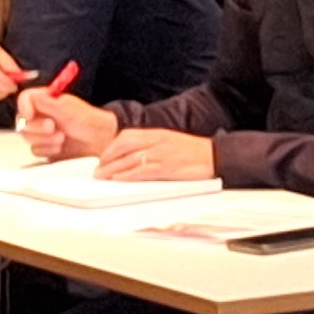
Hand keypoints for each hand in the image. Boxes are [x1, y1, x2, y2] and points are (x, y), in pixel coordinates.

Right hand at [19, 89, 119, 161]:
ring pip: (28, 137)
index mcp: (46, 100)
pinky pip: (36, 150)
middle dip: (37, 127)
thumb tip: (31, 97)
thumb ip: (49, 103)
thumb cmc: (89, 120)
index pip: (25, 98)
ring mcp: (42, 132)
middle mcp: (41, 115)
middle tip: (52, 127)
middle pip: (23, 121)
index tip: (30, 115)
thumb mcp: (70, 109)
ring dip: (44, 139)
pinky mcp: (45, 147)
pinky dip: (47, 149)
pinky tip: (60, 147)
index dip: (24, 107)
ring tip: (62, 138)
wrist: (101, 141)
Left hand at [92, 128, 217, 181]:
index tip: (103, 157)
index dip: (112, 147)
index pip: (127, 136)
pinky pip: (142, 170)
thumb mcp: (172, 144)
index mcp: (158, 134)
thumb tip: (136, 158)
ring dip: (112, 168)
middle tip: (97, 169)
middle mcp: (157, 141)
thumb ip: (154, 147)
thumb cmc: (195, 153)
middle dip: (107, 158)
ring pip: (129, 159)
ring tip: (102, 177)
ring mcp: (161, 153)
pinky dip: (127, 174)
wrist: (215, 156)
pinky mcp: (166, 167)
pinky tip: (119, 179)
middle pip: (124, 146)